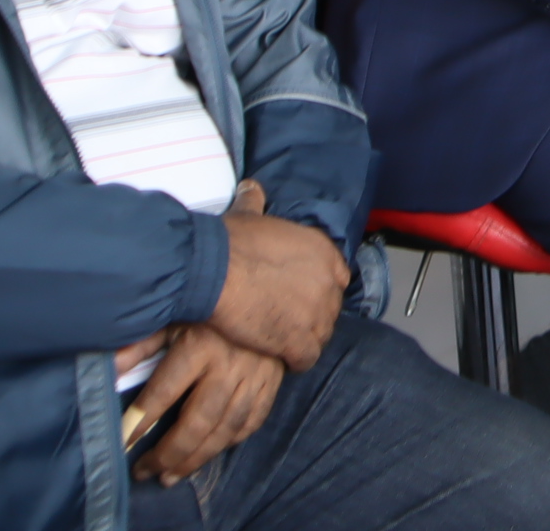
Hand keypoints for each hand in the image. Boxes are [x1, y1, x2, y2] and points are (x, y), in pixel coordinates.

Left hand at [124, 322, 284, 485]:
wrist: (266, 297)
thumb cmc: (208, 311)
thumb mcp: (172, 319)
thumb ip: (142, 346)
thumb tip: (110, 370)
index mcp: (199, 345)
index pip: (163, 392)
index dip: (140, 422)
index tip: (122, 444)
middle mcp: (229, 365)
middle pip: (198, 421)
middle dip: (169, 453)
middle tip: (145, 472)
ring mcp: (254, 377)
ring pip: (225, 428)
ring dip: (196, 458)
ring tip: (170, 476)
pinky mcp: (271, 383)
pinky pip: (251, 422)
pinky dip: (229, 442)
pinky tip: (209, 453)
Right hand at [209, 194, 345, 371]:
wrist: (214, 270)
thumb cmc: (228, 242)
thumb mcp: (250, 215)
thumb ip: (257, 202)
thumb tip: (251, 188)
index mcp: (323, 251)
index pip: (335, 278)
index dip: (314, 290)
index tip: (297, 296)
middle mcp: (328, 281)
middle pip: (329, 308)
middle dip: (310, 316)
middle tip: (285, 321)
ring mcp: (318, 312)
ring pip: (320, 335)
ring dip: (303, 340)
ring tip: (281, 341)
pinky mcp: (300, 340)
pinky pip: (306, 359)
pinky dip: (294, 361)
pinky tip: (279, 357)